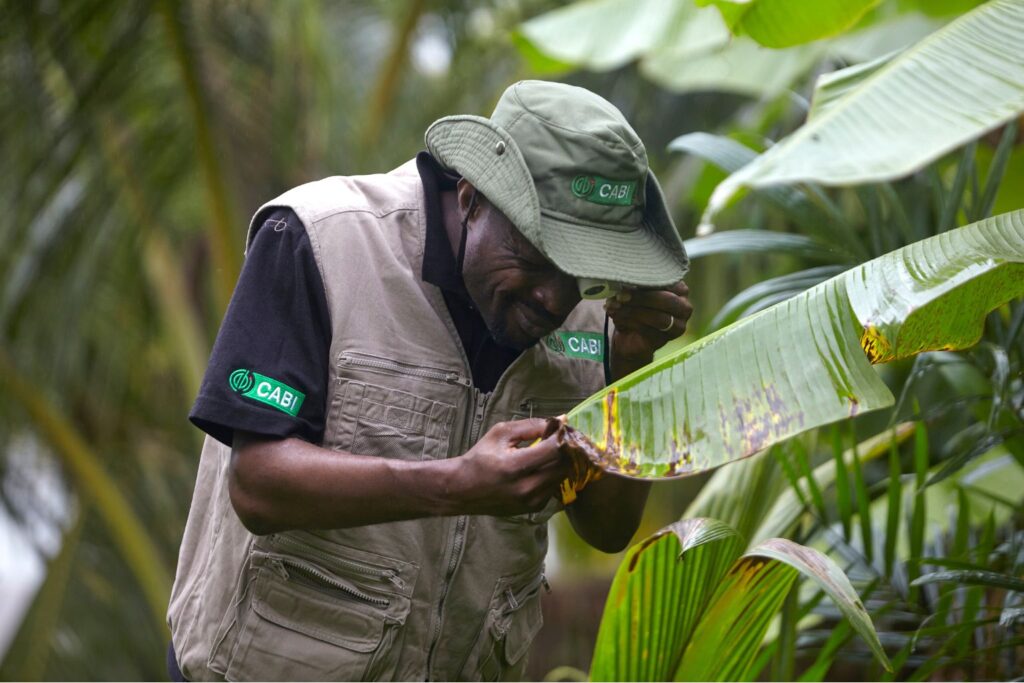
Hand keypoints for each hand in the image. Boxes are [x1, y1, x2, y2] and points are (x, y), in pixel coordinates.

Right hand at [451, 419, 570, 515]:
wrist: (463, 489)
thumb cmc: (480, 457)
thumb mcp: (501, 433)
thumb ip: (532, 425)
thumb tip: (561, 420)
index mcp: (515, 466)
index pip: (556, 450)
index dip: (564, 437)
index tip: (561, 429)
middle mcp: (527, 487)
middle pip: (565, 465)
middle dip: (566, 450)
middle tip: (560, 439)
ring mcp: (532, 501)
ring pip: (563, 477)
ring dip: (562, 463)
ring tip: (550, 452)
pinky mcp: (535, 508)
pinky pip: (555, 487)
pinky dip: (553, 475)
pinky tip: (542, 468)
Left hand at [605, 281, 692, 378]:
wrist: (630, 336)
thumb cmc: (635, 307)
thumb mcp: (636, 291)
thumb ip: (636, 284)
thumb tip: (626, 283)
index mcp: (680, 289)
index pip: (668, 282)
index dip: (646, 281)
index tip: (626, 281)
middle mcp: (684, 307)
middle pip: (666, 299)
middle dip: (640, 297)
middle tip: (620, 296)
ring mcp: (677, 326)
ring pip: (657, 317)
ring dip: (632, 311)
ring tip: (614, 307)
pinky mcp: (664, 340)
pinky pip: (648, 330)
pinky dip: (629, 322)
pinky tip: (617, 317)